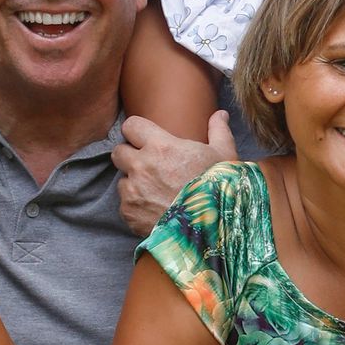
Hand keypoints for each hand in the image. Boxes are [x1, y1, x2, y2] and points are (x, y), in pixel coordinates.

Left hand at [113, 111, 237, 234]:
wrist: (212, 230)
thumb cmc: (219, 189)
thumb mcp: (225, 156)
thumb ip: (219, 131)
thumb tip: (220, 114)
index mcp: (161, 146)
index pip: (131, 125)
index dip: (137, 131)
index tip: (145, 138)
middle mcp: (141, 166)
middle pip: (119, 152)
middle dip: (130, 156)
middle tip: (147, 165)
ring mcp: (132, 191)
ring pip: (121, 180)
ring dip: (133, 183)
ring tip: (154, 192)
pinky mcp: (129, 214)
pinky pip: (125, 204)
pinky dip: (136, 206)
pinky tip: (155, 210)